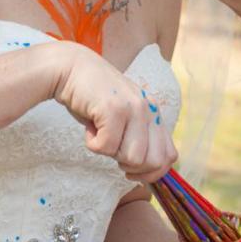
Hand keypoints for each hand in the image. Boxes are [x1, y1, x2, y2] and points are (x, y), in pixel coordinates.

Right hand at [52, 42, 177, 181]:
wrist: (70, 68)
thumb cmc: (94, 97)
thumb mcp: (124, 116)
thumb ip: (138, 136)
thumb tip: (146, 172)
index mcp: (154, 112)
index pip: (169, 156)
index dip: (152, 172)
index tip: (131, 171)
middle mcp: (149, 109)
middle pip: (154, 162)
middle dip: (131, 166)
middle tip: (112, 150)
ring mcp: (133, 108)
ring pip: (132, 158)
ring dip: (110, 153)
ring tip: (100, 133)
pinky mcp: (114, 109)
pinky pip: (106, 147)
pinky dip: (92, 144)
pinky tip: (89, 126)